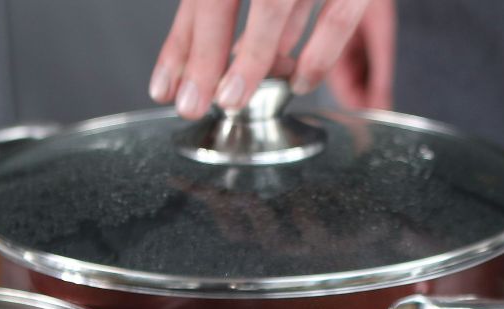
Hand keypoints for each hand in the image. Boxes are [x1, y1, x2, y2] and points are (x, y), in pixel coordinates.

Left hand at [149, 0, 394, 117]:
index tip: (167, 86)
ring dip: (252, 60)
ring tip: (234, 100)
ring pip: (272, 7)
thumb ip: (219, 5)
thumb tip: (196, 58)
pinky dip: (318, 55)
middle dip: (204, 58)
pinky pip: (337, 16)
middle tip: (191, 104)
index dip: (181, 44)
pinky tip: (300, 82)